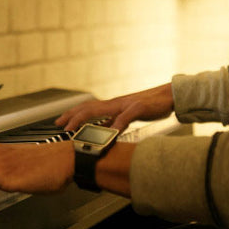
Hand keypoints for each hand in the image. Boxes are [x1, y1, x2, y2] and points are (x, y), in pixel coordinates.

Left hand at [56, 83, 174, 132]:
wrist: (170, 95)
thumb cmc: (151, 105)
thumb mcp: (129, 115)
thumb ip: (116, 121)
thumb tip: (105, 130)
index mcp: (113, 106)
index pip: (88, 108)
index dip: (72, 115)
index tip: (59, 122)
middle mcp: (116, 103)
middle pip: (88, 107)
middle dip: (72, 116)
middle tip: (59, 125)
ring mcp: (126, 104)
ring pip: (101, 109)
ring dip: (85, 118)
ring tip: (73, 128)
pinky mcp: (139, 107)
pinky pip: (125, 117)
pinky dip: (116, 124)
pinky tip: (110, 132)